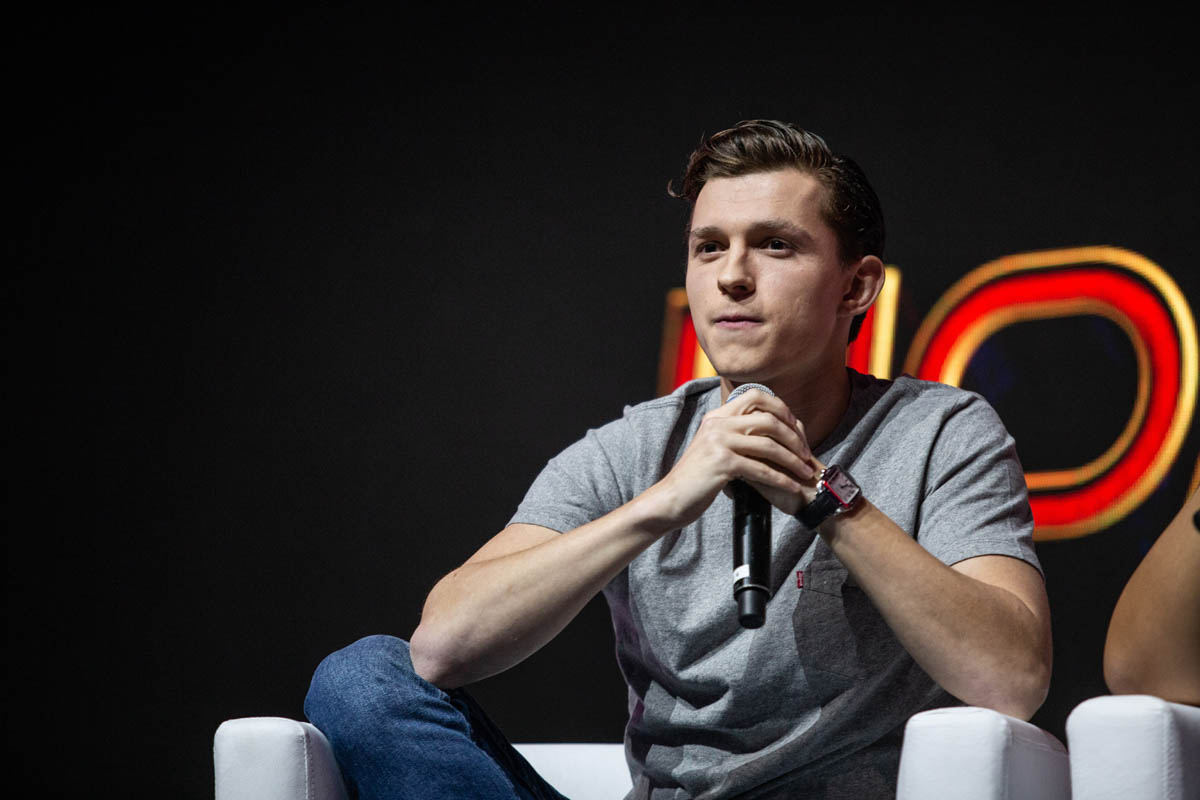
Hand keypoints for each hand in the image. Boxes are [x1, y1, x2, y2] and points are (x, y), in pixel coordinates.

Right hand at [644, 388, 819, 529]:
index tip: (795, 427)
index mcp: (717, 416)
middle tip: (806, 454)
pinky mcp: (722, 463)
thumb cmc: (697, 478)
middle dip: (794, 437)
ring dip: (792, 460)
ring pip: (769, 445)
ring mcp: (719, 442)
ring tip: (805, 472)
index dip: (781, 408)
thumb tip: (765, 429)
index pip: (755, 395)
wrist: (671, 498)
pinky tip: (792, 487)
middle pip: (768, 419)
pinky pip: (761, 469)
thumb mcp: (713, 447)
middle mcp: (718, 424)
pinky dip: (781, 479)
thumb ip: (734, 434)